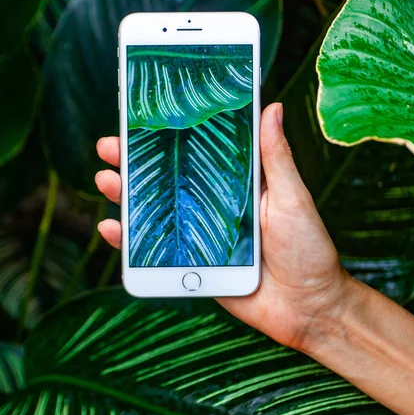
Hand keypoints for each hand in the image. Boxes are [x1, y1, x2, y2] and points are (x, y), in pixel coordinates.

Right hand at [95, 103, 352, 351]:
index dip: (169, 134)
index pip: (196, 152)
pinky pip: (155, 250)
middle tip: (109, 146)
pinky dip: (130, 241)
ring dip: (125, 196)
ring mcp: (200, 234)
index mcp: (237, 183)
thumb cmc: (308, 248)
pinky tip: (111, 228)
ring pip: (155, 211)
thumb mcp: (292, 197)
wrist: (308, 308)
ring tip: (105, 180)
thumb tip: (272, 106)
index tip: (143, 116)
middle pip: (167, 178)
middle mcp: (213, 205)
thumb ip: (276, 157)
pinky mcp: (192, 263)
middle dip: (135, 162)